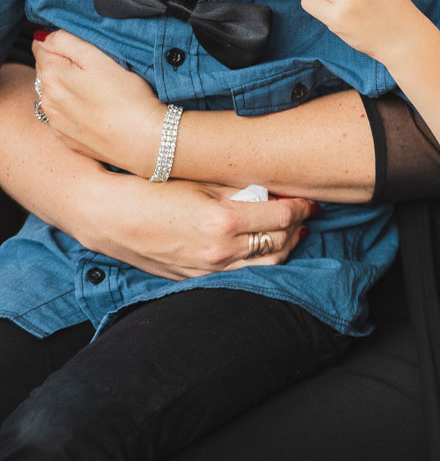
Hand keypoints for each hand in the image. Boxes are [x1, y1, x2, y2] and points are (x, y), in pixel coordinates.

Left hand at [33, 29, 166, 174]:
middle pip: (47, 71)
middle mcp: (47, 100)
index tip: (84, 47)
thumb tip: (44, 37)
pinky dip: (73, 110)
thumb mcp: (98, 58)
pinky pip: (63, 116)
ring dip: (68, 88)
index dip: (62, 42)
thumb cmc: (128, 97)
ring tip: (98, 90)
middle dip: (64, 65)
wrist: (144, 141)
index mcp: (52, 76)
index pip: (41, 46)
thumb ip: (66, 42)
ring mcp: (56, 122)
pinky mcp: (68, 138)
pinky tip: (95, 110)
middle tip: (96, 68)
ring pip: (54, 94)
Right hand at [81, 176, 313, 280]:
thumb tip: (274, 194)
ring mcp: (207, 268)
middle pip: (279, 244)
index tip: (308, 201)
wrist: (110, 217)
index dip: (300, 208)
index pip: (281, 218)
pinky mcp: (195, 278)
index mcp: (224, 221)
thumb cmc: (154, 191)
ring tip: (290, 233)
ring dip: (283, 248)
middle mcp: (219, 250)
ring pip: (264, 265)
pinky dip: (257, 261)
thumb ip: (240, 190)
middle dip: (297, 228)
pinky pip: (239, 274)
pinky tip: (260, 248)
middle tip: (304, 215)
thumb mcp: (201, 182)